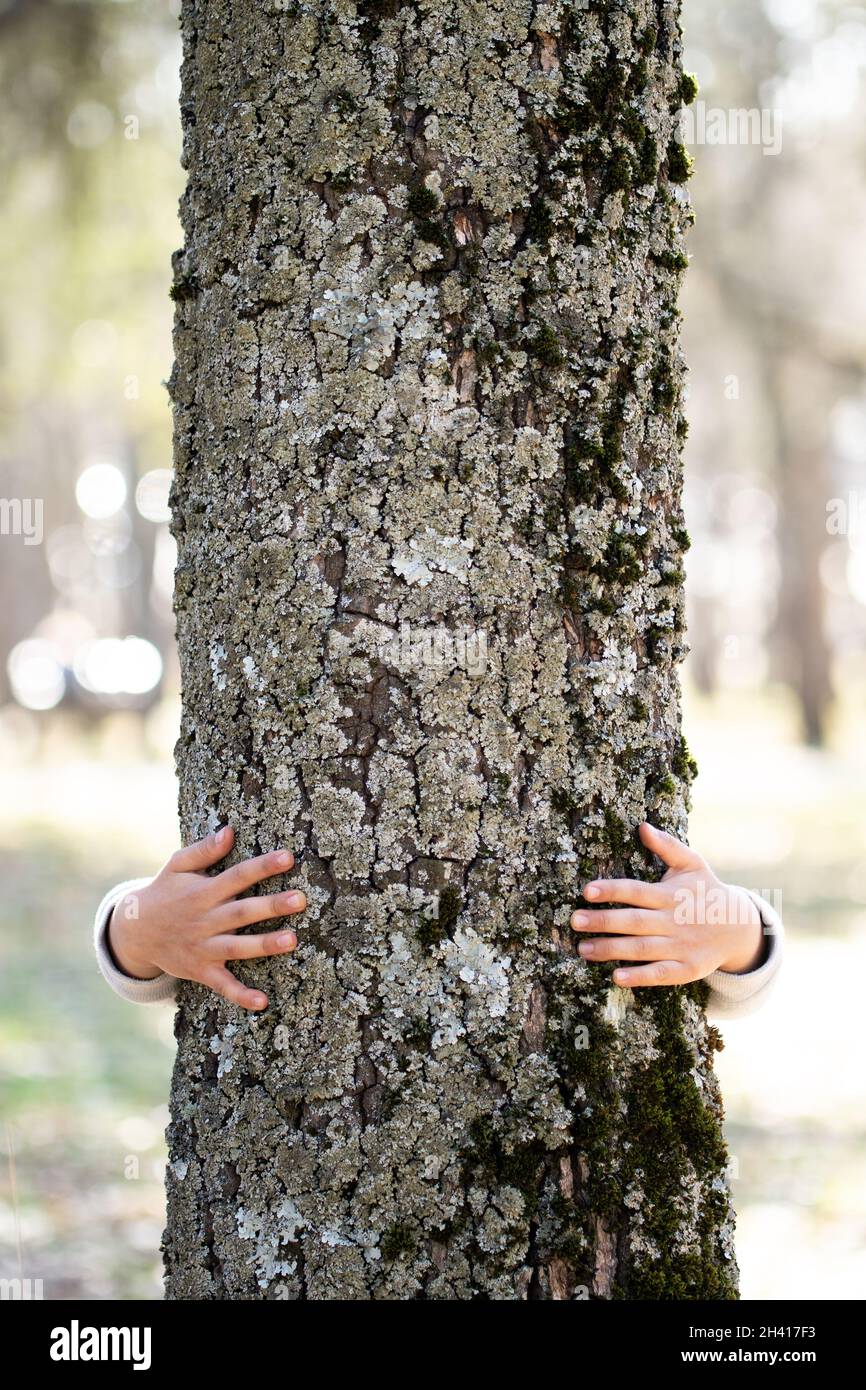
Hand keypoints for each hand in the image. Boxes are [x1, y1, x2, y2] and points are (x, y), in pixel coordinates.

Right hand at [107, 826, 306, 1009]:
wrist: (134, 932)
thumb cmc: (164, 893)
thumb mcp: (176, 866)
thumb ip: (203, 851)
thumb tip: (229, 831)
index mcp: (203, 892)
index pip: (237, 876)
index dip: (262, 866)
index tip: (288, 857)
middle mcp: (205, 920)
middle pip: (242, 912)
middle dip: (271, 906)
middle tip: (300, 899)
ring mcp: (203, 948)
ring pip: (237, 947)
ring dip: (264, 945)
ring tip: (292, 940)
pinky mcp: (202, 971)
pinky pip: (223, 985)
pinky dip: (241, 995)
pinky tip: (263, 1002)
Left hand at [569, 821, 764, 988]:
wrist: (739, 927)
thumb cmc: (706, 890)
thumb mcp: (692, 863)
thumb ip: (667, 846)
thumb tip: (642, 826)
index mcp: (670, 894)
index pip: (636, 891)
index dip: (612, 890)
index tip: (587, 891)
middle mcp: (673, 921)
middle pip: (634, 922)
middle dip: (603, 922)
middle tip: (575, 921)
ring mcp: (681, 946)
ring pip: (641, 949)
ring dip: (611, 950)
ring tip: (583, 949)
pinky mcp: (686, 969)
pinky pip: (661, 974)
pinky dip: (640, 976)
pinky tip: (616, 977)